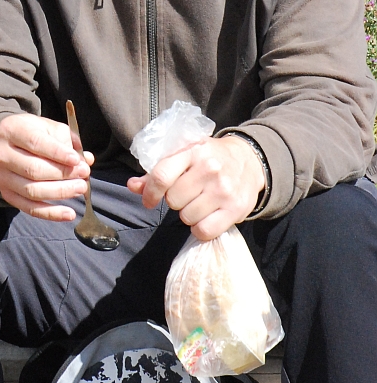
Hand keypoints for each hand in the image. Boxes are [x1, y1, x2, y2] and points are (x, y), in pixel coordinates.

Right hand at [0, 113, 90, 220]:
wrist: (9, 144)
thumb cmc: (34, 133)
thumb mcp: (49, 128)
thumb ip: (68, 141)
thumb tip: (86, 160)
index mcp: (11, 129)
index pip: (35, 142)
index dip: (57, 153)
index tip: (77, 160)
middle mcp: (1, 153)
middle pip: (33, 169)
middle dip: (63, 174)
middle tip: (84, 174)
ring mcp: (1, 176)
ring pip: (32, 190)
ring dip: (60, 192)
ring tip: (80, 188)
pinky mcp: (6, 194)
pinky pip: (30, 208)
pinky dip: (51, 213)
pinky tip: (69, 214)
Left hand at [127, 135, 265, 239]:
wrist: (249, 160)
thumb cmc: (209, 157)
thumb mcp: (184, 154)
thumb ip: (157, 171)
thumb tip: (132, 186)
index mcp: (191, 151)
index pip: (161, 176)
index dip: (150, 193)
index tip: (149, 201)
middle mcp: (209, 169)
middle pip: (173, 200)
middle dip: (174, 200)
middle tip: (185, 194)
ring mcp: (223, 190)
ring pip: (187, 217)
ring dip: (188, 214)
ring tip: (198, 202)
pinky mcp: (235, 209)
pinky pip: (204, 231)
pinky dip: (200, 228)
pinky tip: (205, 217)